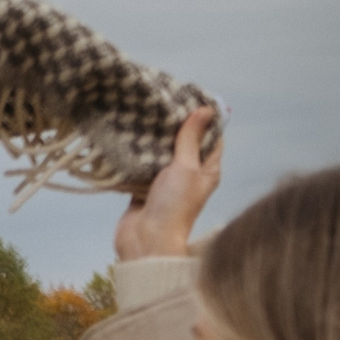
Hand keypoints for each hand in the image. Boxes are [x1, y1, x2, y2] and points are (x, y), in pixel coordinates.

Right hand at [115, 107, 220, 261]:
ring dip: (153, 140)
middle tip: (164, 103)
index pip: (211, 138)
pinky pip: (140, 168)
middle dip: (175, 126)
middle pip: (185, 144)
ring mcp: (165, 184)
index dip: (205, 118)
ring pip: (160, 155)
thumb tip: (205, 110)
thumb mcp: (186, 167)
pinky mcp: (143, 190)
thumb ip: (191, 139)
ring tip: (144, 116)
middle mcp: (188, 176)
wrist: (146, 242)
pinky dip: (136, 156)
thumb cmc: (174, 207)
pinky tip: (129, 139)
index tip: (193, 98)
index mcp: (207, 170)